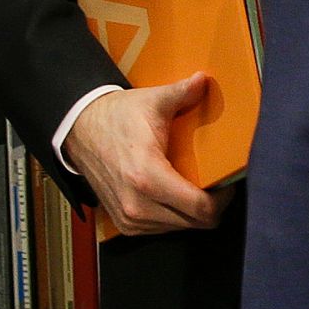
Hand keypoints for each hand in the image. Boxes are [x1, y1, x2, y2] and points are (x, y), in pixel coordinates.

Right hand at [65, 77, 231, 237]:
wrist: (79, 130)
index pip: (201, 208)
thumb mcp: (153, 101)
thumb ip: (183, 92)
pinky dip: (176, 216)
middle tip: (218, 184)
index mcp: (148, 177)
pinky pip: (162, 229)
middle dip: (214, 206)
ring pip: (181, 228)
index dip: (224, 198)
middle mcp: (137, 205)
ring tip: (198, 187)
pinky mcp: (124, 224)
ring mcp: (129, 219)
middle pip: (196, 222)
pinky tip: (178, 194)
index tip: (229, 181)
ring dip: (194, 213)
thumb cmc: (118, 116)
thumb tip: (204, 79)